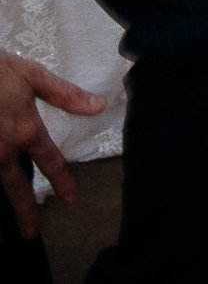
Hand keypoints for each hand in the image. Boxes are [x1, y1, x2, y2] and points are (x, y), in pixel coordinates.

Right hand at [0, 53, 103, 238]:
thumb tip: (98, 106)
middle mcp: (0, 149)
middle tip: (31, 233)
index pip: (50, 161)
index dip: (62, 182)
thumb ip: (64, 94)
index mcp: (24, 129)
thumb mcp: (31, 74)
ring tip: (6, 225)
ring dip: (0, 202)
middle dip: (24, 212)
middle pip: (15, 187)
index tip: (71, 199)